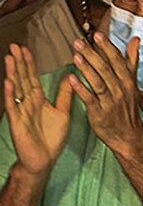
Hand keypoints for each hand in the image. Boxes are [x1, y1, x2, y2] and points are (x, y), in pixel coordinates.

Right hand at [4, 44, 72, 176]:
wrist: (44, 159)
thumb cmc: (52, 137)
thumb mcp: (62, 112)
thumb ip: (65, 95)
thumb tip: (71, 77)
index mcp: (38, 100)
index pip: (32, 78)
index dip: (29, 64)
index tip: (26, 49)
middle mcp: (27, 103)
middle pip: (22, 79)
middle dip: (19, 63)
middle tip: (15, 46)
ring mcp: (21, 111)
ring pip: (16, 89)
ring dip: (13, 73)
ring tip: (10, 58)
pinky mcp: (17, 122)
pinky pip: (13, 106)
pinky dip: (11, 94)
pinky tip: (9, 82)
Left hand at [70, 33, 142, 157]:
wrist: (127, 134)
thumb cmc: (127, 106)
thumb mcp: (132, 82)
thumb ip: (131, 60)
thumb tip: (136, 40)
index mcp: (128, 81)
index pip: (118, 61)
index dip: (107, 48)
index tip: (98, 35)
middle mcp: (120, 90)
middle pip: (106, 69)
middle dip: (93, 55)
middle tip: (79, 42)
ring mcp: (110, 102)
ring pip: (98, 82)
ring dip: (87, 69)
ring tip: (75, 56)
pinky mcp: (100, 113)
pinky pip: (90, 99)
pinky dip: (81, 89)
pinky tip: (71, 79)